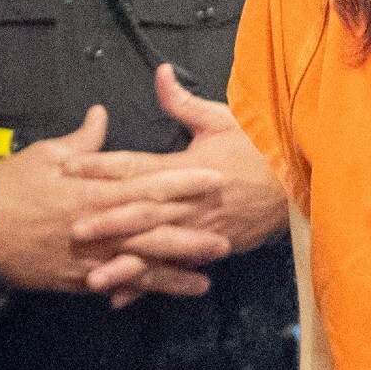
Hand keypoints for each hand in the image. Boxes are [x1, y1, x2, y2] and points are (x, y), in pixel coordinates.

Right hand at [0, 105, 221, 296]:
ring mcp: (88, 256)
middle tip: (228, 234)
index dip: (184, 181)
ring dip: (176, 269)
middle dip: (191, 232)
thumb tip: (101, 116)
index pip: (149, 183)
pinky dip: (144, 290)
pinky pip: (117, 285)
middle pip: (153, 228)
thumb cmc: (8, 187)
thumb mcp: (46, 154)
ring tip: (209, 273)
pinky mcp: (77, 279)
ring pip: (141, 264)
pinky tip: (167, 294)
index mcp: (93, 190)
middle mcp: (97, 225)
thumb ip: (82, 141)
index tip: (214, 176)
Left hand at [65, 65, 288, 300]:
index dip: (105, 166)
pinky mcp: (210, 249)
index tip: (72, 166)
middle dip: (109, 220)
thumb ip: (184, 102)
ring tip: (92, 275)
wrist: (298, 181)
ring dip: (125, 262)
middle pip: (145, 211)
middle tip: (74, 227)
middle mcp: (193, 201)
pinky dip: (149, 284)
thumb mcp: (222, 118)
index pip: (140, 166)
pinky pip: (174, 268)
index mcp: (190, 166)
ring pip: (158, 247)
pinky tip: (122, 297)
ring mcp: (202, 229)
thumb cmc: (257, 147)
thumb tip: (159, 72)